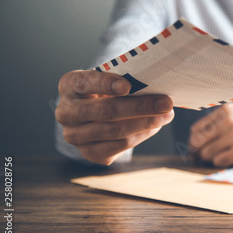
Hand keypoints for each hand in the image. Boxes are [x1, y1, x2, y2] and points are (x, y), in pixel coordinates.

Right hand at [55, 70, 173, 164]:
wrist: (92, 113)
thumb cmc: (105, 90)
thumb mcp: (109, 79)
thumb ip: (125, 80)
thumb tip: (157, 88)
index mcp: (69, 85)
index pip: (86, 83)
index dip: (106, 84)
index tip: (127, 85)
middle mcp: (65, 111)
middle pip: (106, 111)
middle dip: (140, 107)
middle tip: (166, 103)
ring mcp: (74, 135)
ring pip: (115, 131)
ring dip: (146, 123)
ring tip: (166, 116)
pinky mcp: (88, 153)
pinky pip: (119, 146)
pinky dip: (141, 136)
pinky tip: (155, 127)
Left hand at [189, 103, 232, 166]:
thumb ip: (222, 123)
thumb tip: (195, 141)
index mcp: (228, 110)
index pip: (197, 129)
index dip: (196, 143)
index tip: (199, 151)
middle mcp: (230, 119)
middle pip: (198, 142)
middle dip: (201, 153)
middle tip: (210, 159)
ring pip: (207, 153)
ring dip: (214, 159)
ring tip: (229, 157)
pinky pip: (219, 162)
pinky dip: (225, 164)